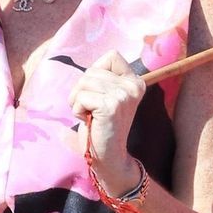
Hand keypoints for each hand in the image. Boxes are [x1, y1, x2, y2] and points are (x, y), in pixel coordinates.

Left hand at [70, 51, 145, 185]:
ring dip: (78, 100)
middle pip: (92, 70)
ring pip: (84, 82)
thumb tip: (82, 64)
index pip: (112, 55)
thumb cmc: (102, 127)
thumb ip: (102, 79)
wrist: (109, 157)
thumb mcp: (106, 96)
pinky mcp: (111, 106)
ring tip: (89, 115)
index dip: (96, 71)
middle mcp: (133, 85)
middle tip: (90, 109)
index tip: (98, 92)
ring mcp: (123, 95)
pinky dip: (77, 109)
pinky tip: (88, 120)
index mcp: (135, 81)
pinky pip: (81, 97)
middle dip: (82, 89)